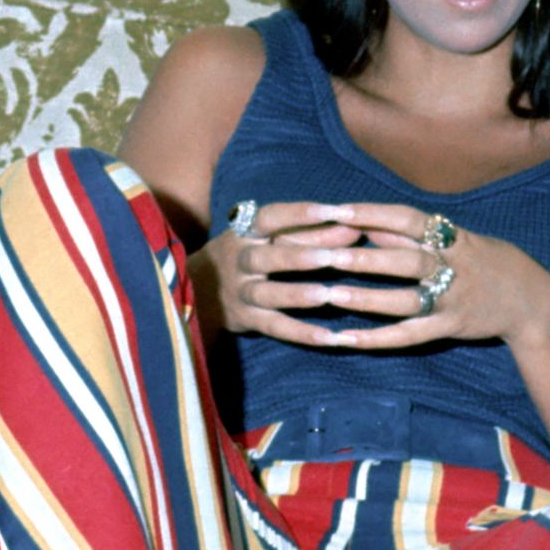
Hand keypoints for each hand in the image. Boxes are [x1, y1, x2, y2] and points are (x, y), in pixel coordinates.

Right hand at [190, 200, 368, 344]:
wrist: (195, 289)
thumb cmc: (248, 256)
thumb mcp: (271, 239)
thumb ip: (312, 234)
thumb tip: (354, 228)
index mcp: (245, 233)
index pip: (269, 218)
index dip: (300, 214)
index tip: (333, 211)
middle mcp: (239, 261)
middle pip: (263, 258)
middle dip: (297, 257)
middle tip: (331, 258)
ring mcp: (240, 292)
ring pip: (266, 294)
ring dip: (296, 295)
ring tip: (326, 295)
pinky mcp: (247, 320)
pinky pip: (274, 327)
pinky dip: (301, 333)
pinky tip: (330, 338)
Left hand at [291, 202, 549, 351]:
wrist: (530, 298)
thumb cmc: (480, 260)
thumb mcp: (451, 238)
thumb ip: (406, 233)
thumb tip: (362, 222)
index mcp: (449, 237)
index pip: (407, 220)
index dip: (372, 213)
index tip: (336, 210)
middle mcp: (452, 267)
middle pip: (406, 261)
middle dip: (365, 258)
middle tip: (324, 255)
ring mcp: (452, 300)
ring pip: (406, 301)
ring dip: (367, 299)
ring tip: (329, 295)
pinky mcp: (451, 328)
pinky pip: (410, 336)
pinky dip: (377, 339)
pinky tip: (345, 338)